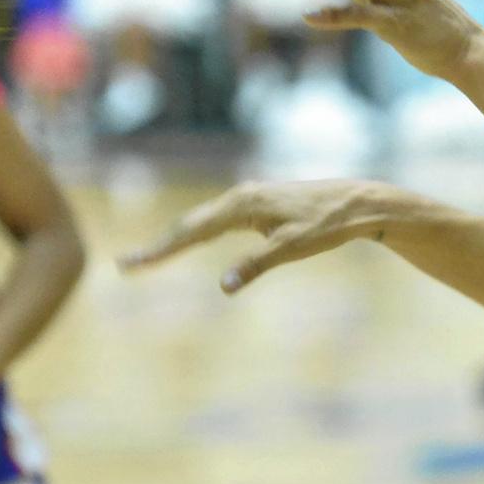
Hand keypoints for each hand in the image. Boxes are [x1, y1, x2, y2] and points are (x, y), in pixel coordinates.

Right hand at [120, 178, 389, 292]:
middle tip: (126, 266)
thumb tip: (224, 287)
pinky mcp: (257, 203)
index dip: (160, 251)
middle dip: (158, 246)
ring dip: (175, 239)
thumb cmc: (328, 225)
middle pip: (189, 224)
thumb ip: (256, 266)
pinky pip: (218, 220)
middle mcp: (239, 197)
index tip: (132, 264)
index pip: (191, 232)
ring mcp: (247, 198)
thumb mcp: (292, 249)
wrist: (357, 201)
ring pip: (202, 220)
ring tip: (148, 258)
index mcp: (241, 205)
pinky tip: (190, 242)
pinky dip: (197, 233)